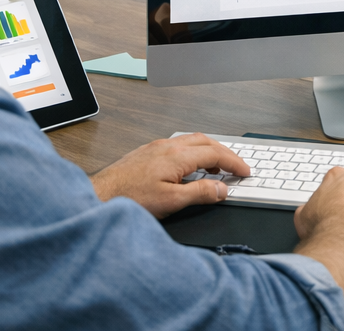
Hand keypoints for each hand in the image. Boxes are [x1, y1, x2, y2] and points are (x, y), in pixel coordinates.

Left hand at [89, 133, 250, 217]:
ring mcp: (155, 147)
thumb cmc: (128, 199)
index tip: (245, 171)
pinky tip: (189, 167)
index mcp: (176, 156)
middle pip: (205, 141)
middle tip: (236, 167)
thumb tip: (221, 189)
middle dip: (224, 153)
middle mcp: (167, 146)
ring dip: (208, 151)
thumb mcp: (171, 202)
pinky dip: (192, 153)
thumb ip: (199, 194)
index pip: (215, 153)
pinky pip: (177, 145)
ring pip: (191, 141)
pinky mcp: (146, 153)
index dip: (234, 162)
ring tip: (216, 168)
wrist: (98, 196)